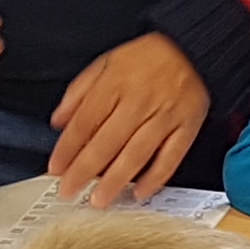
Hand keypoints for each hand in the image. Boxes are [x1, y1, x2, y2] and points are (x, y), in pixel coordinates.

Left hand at [50, 31, 209, 205]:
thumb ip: (79, 91)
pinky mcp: (186, 127)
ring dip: (115, 181)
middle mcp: (139, 101)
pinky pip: (170, 157)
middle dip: (84, 170)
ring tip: (99, 200)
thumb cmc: (148, 58)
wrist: (193, 49)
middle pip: (106, 141)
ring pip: (136, 154)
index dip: (68, 148)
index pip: (85, 121)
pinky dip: (155, 177)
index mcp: (115, 83)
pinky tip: (140, 191)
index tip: (56, 167)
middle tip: (69, 191)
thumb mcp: (106, 62)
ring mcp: (164, 116)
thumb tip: (59, 120)